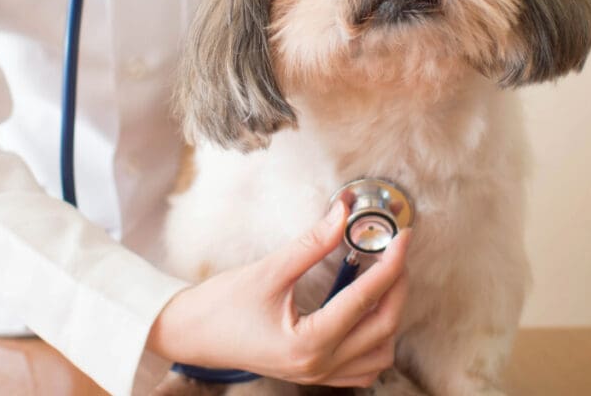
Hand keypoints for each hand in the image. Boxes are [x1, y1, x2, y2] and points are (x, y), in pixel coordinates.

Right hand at [147, 201, 410, 387]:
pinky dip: (375, 341)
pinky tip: (365, 313)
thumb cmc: (220, 306)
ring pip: (380, 353)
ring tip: (381, 280)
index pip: (365, 299)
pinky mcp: (313, 374)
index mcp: (309, 343)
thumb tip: (342, 213)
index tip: (401, 237)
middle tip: (396, 252)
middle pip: (383, 327)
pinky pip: (363, 368)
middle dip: (396, 286)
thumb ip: (311, 244)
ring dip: (389, 316)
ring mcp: (318, 375)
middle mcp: (318, 366)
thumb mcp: (268, 270)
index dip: (390, 264)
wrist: (189, 335)